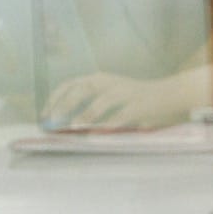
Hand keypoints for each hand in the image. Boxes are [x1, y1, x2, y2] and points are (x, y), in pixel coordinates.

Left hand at [44, 68, 199, 130]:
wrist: (168, 94)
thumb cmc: (131, 98)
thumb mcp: (107, 96)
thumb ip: (86, 105)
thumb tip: (59, 122)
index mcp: (98, 79)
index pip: (69, 85)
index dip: (54, 99)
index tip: (44, 116)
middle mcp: (109, 82)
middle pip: (81, 90)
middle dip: (64, 106)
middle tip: (55, 123)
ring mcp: (125, 92)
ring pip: (101, 102)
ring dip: (85, 115)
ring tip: (73, 127)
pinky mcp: (138, 105)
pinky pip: (121, 116)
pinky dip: (108, 125)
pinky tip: (98, 134)